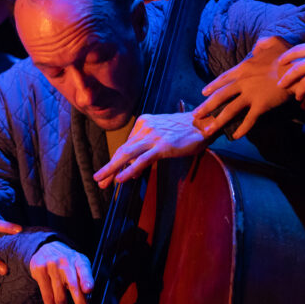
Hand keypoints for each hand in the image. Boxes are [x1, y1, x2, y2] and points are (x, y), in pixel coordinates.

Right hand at [29, 242, 92, 303]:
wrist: (47, 248)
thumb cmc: (67, 264)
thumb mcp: (78, 269)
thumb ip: (82, 288)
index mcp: (79, 260)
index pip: (84, 269)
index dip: (87, 279)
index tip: (88, 290)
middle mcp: (66, 261)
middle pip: (73, 286)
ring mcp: (52, 265)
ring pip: (58, 293)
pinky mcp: (40, 270)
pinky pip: (46, 295)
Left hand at [93, 112, 208, 188]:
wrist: (205, 122)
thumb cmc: (186, 131)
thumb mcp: (163, 137)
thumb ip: (147, 150)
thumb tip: (134, 170)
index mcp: (143, 123)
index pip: (126, 145)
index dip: (116, 161)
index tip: (108, 174)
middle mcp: (145, 127)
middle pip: (122, 150)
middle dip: (109, 167)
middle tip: (99, 180)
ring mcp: (153, 136)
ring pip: (127, 155)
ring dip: (112, 169)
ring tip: (102, 181)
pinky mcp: (163, 146)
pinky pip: (142, 160)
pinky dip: (129, 170)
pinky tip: (121, 179)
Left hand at [193, 36, 289, 139]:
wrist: (297, 69)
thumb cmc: (286, 56)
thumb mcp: (271, 42)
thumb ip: (260, 44)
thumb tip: (255, 48)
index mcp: (242, 68)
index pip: (222, 79)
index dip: (212, 86)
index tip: (203, 93)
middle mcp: (242, 82)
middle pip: (220, 96)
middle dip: (206, 107)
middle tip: (195, 115)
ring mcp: (250, 95)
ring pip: (229, 110)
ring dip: (217, 121)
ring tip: (208, 130)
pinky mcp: (261, 105)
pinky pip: (249, 119)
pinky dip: (242, 129)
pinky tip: (235, 136)